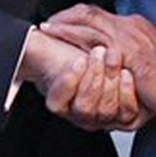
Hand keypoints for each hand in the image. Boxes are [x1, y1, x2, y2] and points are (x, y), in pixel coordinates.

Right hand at [22, 28, 147, 131]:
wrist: (108, 55)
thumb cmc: (76, 48)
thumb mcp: (55, 43)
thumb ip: (37, 45)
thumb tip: (28, 39)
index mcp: (59, 101)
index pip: (57, 102)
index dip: (68, 82)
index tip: (77, 60)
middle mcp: (79, 114)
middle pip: (83, 108)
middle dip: (93, 77)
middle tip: (98, 51)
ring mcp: (101, 117)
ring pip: (105, 111)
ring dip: (109, 81)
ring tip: (113, 57)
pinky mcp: (124, 116)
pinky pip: (127, 114)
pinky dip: (126, 92)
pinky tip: (125, 72)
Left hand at [42, 5, 155, 118]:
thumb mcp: (149, 61)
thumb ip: (131, 57)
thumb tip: (115, 63)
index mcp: (135, 27)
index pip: (100, 15)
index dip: (78, 17)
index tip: (62, 23)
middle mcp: (130, 26)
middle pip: (90, 12)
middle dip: (65, 17)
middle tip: (47, 24)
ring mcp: (129, 36)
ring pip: (88, 21)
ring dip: (64, 25)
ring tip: (47, 30)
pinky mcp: (128, 51)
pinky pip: (95, 41)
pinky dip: (75, 39)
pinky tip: (63, 46)